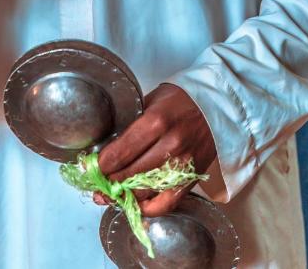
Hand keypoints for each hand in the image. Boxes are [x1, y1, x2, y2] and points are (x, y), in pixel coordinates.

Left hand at [96, 83, 215, 216]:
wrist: (217, 106)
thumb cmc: (181, 99)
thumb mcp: (151, 100)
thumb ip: (132, 123)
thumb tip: (108, 146)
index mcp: (156, 121)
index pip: (120, 152)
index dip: (101, 164)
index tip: (90, 167)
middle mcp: (169, 145)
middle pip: (130, 173)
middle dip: (109, 181)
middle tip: (97, 183)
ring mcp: (182, 165)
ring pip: (145, 191)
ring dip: (124, 196)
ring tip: (110, 195)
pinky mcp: (192, 178)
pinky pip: (167, 203)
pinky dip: (149, 208)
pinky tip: (136, 204)